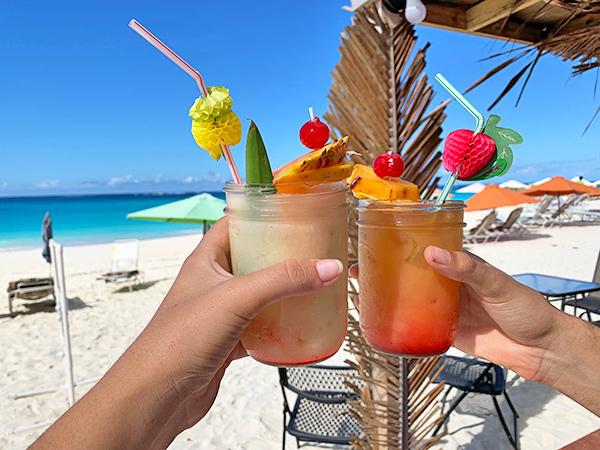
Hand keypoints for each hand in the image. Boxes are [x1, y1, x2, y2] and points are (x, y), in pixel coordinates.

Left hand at [30, 218, 343, 449]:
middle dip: (282, 254)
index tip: (294, 210)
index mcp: (206, 260)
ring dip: (284, 290)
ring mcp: (221, 312)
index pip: (235, 223)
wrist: (157, 397)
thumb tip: (326, 267)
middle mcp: (213, 282)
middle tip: (314, 248)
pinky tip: (299, 325)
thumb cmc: (178, 340)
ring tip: (315, 282)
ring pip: (259, 293)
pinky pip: (261, 325)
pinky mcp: (229, 340)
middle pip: (253, 258)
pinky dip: (280, 325)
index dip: (262, 213)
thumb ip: (282, 281)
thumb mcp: (236, 298)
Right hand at [348, 247, 562, 381]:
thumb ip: (466, 268)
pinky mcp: (444, 329)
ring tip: (363, 292)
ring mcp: (444, 307)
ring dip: (388, 295)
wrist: (539, 349)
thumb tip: (433, 253)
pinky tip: (383, 321)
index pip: (425, 247)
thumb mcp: (496, 283)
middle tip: (361, 268)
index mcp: (459, 264)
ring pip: (410, 298)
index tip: (379, 240)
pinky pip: (417, 323)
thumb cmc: (525, 308)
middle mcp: (448, 283)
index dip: (402, 243)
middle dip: (385, 269)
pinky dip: (399, 322)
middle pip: (411, 273)